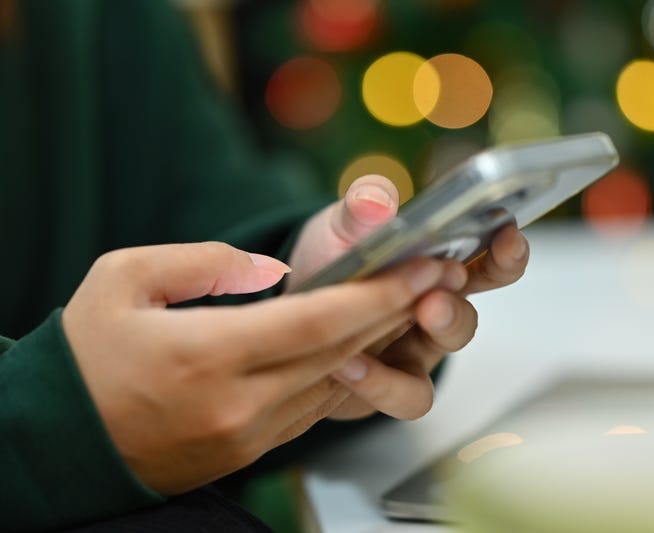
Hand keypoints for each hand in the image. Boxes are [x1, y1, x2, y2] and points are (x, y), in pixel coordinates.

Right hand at [61, 242, 446, 494]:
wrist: (63, 443)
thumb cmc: (86, 359)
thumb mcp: (123, 279)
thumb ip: (203, 261)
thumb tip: (269, 269)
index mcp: (207, 356)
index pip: (318, 322)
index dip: (377, 294)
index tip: (419, 267)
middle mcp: (239, 403)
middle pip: (341, 352)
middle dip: (398, 311)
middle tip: (439, 275)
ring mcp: (250, 433)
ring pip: (336, 381)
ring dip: (381, 341)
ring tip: (415, 302)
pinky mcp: (251, 447)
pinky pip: (316, 406)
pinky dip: (349, 372)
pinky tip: (371, 344)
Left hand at [286, 176, 529, 420]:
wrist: (288, 314)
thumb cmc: (329, 264)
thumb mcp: (339, 230)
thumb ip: (360, 212)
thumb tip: (378, 198)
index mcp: (433, 267)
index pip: (486, 261)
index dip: (506, 253)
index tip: (508, 237)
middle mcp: (432, 309)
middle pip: (468, 315)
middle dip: (455, 307)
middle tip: (433, 300)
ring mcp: (414, 351)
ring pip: (443, 354)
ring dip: (428, 339)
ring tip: (401, 322)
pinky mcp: (389, 386)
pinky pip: (405, 394)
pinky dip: (380, 383)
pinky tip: (347, 365)